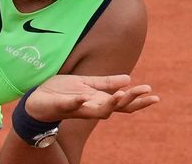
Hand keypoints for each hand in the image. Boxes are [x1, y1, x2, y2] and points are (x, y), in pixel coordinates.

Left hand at [24, 74, 158, 121]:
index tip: (155, 95)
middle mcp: (91, 107)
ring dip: (110, 103)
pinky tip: (85, 97)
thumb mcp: (85, 83)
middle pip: (116, 108)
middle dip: (131, 101)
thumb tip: (129, 79)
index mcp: (97, 100)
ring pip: (98, 111)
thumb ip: (105, 83)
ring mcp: (77, 108)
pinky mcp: (61, 106)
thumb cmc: (61, 93)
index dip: (138, 100)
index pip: (122, 103)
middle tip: (147, 94)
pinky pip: (71, 106)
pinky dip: (77, 103)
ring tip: (121, 95)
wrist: (36, 101)